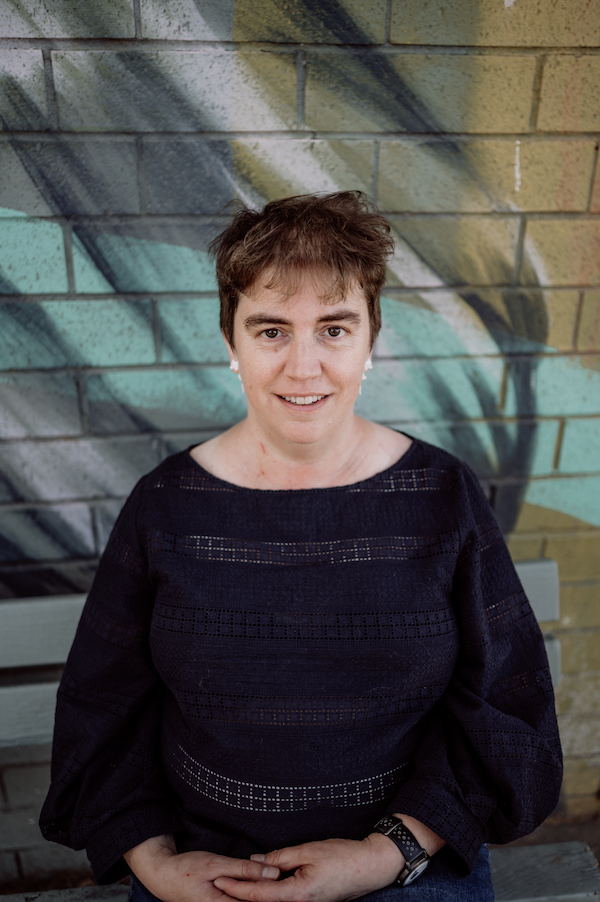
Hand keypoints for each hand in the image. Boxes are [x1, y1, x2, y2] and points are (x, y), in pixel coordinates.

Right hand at [124, 835, 279, 901]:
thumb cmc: (186, 869)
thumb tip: (273, 872)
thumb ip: (245, 870)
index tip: (291, 886)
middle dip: (269, 894)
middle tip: (286, 880)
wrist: (163, 876)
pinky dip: (250, 893)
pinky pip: (240, 901)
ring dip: (260, 893)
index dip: (274, 896)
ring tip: (274, 879)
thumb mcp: (216, 864)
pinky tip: (259, 882)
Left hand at [213, 834, 402, 901]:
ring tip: (235, 884)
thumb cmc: (342, 856)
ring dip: (256, 895)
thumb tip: (256, 861)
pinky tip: (262, 885)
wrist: (371, 867)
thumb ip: (280, 857)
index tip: (218, 880)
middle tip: (220, 883)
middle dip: (242, 895)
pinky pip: (286, 900)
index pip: (259, 894)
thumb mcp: (308, 850)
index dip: (237, 888)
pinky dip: (271, 894)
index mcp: (297, 895)